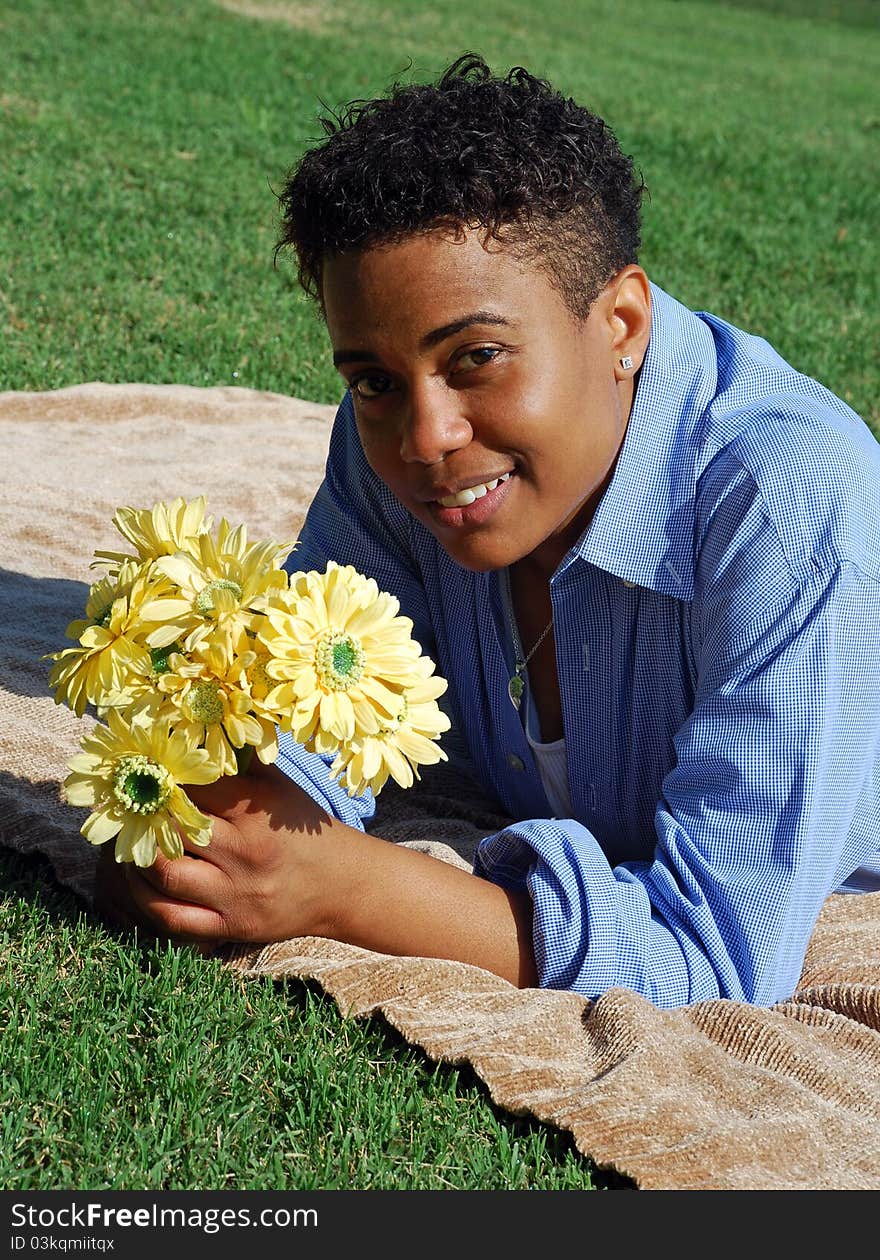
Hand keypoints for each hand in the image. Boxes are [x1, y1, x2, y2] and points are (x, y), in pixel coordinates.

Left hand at [94, 761, 358, 945]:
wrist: (342, 885)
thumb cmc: (306, 829)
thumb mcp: (281, 786)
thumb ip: (244, 758)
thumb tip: (207, 723)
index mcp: (254, 813)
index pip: (193, 789)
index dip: (164, 779)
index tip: (147, 772)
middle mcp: (242, 853)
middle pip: (172, 830)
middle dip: (145, 817)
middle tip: (131, 808)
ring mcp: (234, 894)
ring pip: (165, 875)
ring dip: (137, 858)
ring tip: (131, 844)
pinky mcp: (229, 927)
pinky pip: (172, 918)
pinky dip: (147, 900)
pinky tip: (141, 882)